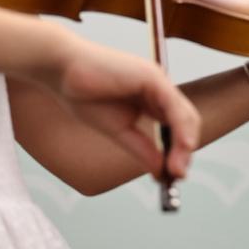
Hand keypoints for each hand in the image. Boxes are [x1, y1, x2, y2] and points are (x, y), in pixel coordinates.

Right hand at [52, 35, 202, 180]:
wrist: (61, 71)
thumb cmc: (83, 95)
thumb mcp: (119, 130)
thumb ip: (141, 148)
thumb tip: (161, 172)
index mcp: (151, 100)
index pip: (176, 127)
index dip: (179, 152)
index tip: (173, 177)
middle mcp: (159, 90)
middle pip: (187, 122)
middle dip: (185, 151)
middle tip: (177, 177)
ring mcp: (157, 81)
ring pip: (185, 115)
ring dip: (185, 145)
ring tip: (177, 169)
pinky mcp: (152, 76)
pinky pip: (173, 104)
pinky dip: (180, 127)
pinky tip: (182, 146)